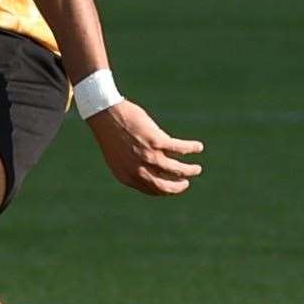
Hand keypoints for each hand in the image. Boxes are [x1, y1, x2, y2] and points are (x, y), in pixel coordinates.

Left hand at [86, 100, 202, 195]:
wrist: (104, 113)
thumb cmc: (110, 133)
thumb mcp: (117, 157)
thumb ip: (132, 167)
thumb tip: (152, 171)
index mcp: (126, 176)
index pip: (151, 190)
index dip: (165, 190)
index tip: (174, 186)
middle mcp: (138, 169)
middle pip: (165, 185)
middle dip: (179, 186)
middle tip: (186, 182)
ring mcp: (148, 156)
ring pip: (176, 169)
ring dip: (189, 170)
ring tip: (197, 169)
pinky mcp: (156, 141)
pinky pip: (180, 148)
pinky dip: (192, 148)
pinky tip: (198, 147)